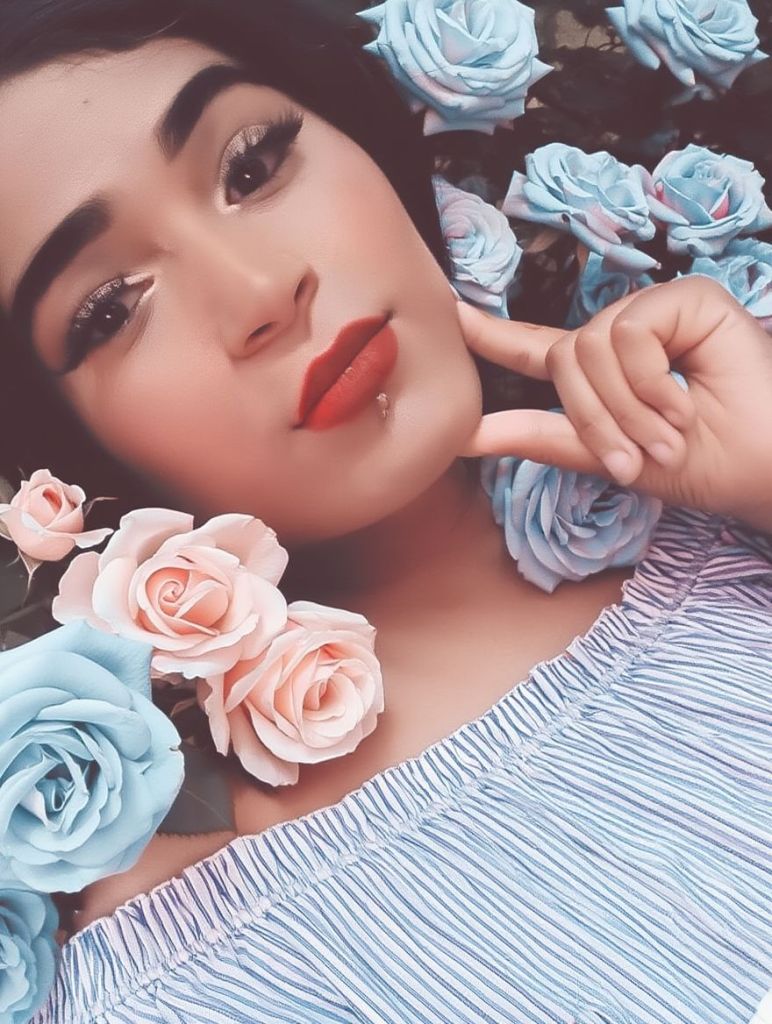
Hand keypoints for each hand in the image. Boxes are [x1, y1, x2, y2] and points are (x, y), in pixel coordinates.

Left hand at [456, 276, 771, 532]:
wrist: (764, 470)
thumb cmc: (700, 465)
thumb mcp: (608, 457)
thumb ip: (541, 437)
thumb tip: (465, 435)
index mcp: (603, 371)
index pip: (536, 347)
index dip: (492, 333)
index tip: (449, 314)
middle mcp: (624, 333)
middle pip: (562, 358)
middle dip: (595, 420)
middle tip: (640, 459)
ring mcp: (656, 311)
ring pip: (589, 345)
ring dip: (625, 408)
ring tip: (669, 436)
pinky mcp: (688, 297)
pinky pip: (628, 332)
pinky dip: (649, 379)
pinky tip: (684, 400)